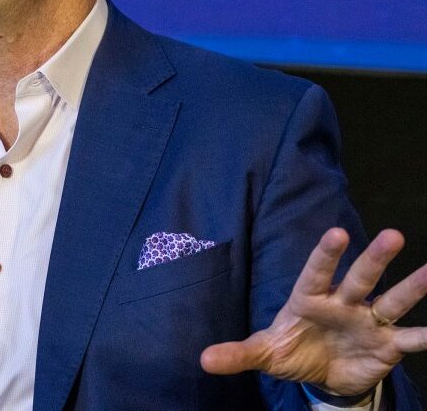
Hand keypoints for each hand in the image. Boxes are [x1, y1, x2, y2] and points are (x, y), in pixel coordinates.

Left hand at [200, 228, 426, 394]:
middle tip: (393, 234)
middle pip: (359, 277)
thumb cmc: (291, 350)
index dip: (325, 254)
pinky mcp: (387, 345)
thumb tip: (203, 360)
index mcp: (309, 299)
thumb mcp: (264, 353)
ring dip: (412, 287)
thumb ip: (238, 354)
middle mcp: (343, 303)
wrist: (320, 375)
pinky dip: (426, 335)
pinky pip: (411, 339)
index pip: (316, 272)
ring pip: (392, 301)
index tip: (337, 232)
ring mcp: (368, 321)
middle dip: (374, 258)